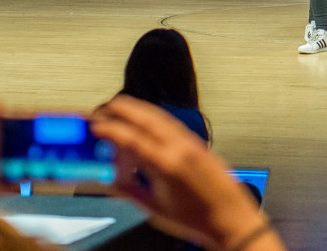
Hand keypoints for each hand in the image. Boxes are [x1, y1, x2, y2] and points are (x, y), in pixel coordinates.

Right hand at [91, 96, 271, 250]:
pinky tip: (148, 121)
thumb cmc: (197, 219)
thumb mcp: (154, 208)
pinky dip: (156, 118)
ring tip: (123, 108)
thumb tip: (111, 180)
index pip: (133, 138)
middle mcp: (181, 148)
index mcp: (167, 165)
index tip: (96, 125)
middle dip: (125, 109)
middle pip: (148, 118)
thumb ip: (130, 191)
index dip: (111, 129)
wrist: (231, 218)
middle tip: (106, 107)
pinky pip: (173, 124)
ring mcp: (193, 143)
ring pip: (162, 117)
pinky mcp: (200, 144)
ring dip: (141, 110)